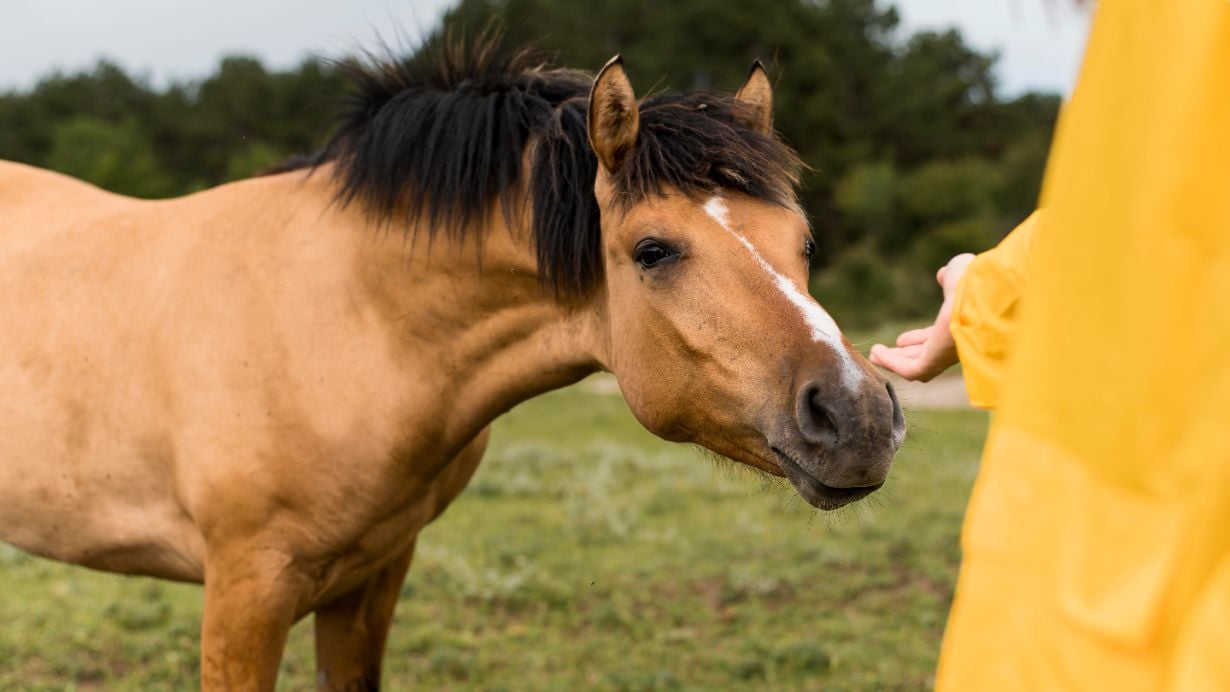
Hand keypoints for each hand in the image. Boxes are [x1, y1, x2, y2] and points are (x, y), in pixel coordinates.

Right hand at [869, 253, 974, 381]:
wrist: (981, 294)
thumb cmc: (974, 282)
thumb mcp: (959, 273)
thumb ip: (950, 275)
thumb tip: (944, 274)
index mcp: (961, 327)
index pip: (937, 340)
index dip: (918, 340)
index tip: (901, 340)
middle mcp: (954, 345)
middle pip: (925, 357)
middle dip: (903, 355)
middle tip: (882, 352)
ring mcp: (945, 356)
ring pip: (916, 367)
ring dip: (893, 362)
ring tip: (873, 354)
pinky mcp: (934, 362)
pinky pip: (909, 370)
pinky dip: (891, 363)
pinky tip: (876, 354)